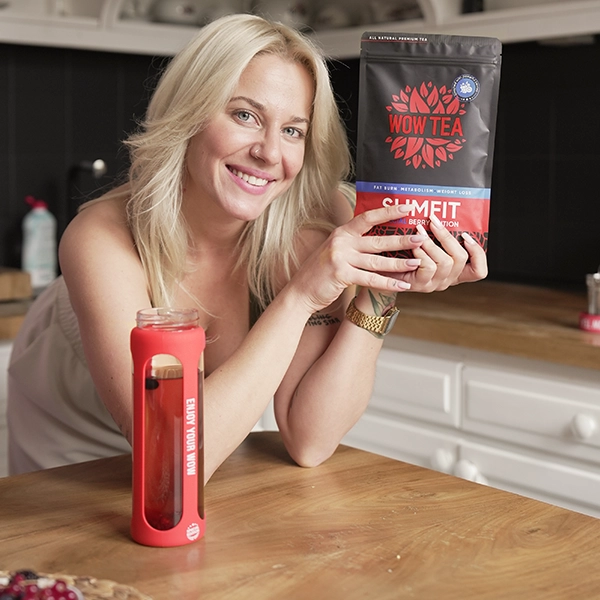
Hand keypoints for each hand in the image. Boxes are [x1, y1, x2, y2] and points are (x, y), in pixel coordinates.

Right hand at [291, 204, 426, 313]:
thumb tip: (379, 238)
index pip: (368, 217)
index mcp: (342, 233)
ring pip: (377, 260)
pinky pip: (370, 279)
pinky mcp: (341, 275)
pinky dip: (388, 283)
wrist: (300, 291)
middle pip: (377, 239)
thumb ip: (353, 243)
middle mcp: (341, 242)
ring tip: (418, 261)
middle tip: (421, 237)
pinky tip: (403, 284)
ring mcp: (341, 258)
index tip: (407, 207)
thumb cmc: (321, 272)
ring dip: (399, 262)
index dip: (388, 211)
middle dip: (401, 239)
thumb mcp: (335, 250)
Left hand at [396, 214, 487, 292]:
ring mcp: (434, 284)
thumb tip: (439, 215)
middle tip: (434, 221)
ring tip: (419, 230)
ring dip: (431, 243)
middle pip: (461, 259)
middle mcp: (447, 279)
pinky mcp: (420, 285)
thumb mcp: (427, 247)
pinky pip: (428, 267)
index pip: (479, 271)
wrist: (382, 274)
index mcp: (454, 271)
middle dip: (447, 236)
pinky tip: (413, 245)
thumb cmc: (403, 257)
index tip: (467, 235)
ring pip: (445, 262)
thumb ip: (438, 238)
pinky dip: (421, 253)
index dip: (478, 253)